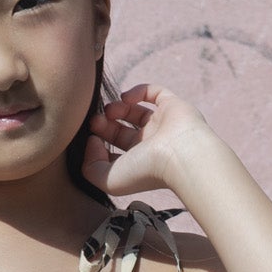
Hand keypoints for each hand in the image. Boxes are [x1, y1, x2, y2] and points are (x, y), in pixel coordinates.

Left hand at [80, 82, 218, 205]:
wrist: (180, 157)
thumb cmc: (144, 172)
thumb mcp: (107, 180)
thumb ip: (91, 165)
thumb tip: (93, 142)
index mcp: (136, 163)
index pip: (113, 151)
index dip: (98, 143)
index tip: (92, 139)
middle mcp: (149, 145)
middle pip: (120, 130)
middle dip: (104, 123)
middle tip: (95, 120)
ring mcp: (162, 125)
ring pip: (135, 111)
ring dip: (117, 107)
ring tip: (110, 110)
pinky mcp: (173, 106)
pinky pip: (154, 92)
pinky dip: (138, 91)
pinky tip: (126, 98)